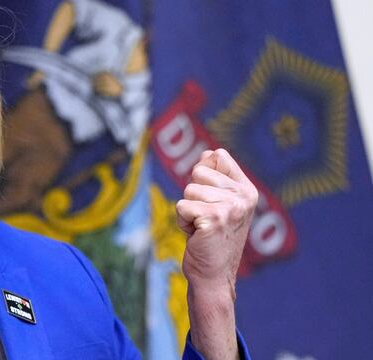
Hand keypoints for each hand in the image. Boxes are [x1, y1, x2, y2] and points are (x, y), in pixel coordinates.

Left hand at [176, 149, 257, 358]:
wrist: (213, 275)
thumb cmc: (211, 238)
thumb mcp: (218, 203)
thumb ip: (214, 177)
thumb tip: (206, 152)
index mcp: (247, 190)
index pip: (218, 154)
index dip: (204, 173)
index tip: (211, 198)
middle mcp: (243, 197)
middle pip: (198, 171)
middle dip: (193, 195)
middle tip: (204, 217)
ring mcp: (230, 208)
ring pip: (188, 190)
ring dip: (188, 210)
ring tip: (201, 227)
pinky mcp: (214, 219)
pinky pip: (181, 207)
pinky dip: (182, 222)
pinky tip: (196, 235)